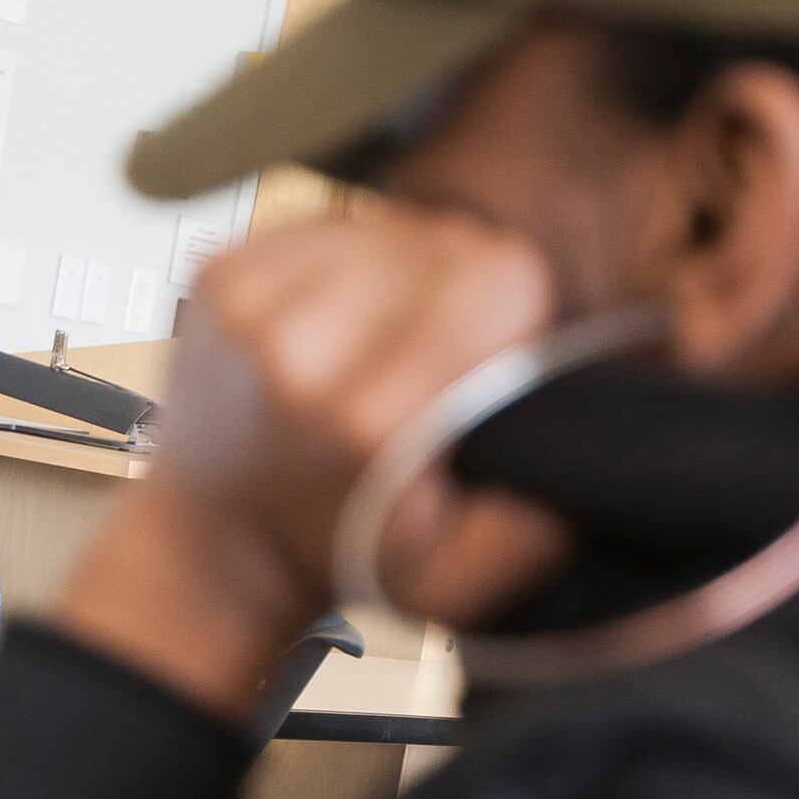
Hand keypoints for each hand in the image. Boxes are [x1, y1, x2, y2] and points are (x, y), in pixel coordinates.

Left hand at [51, 209, 572, 722]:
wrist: (216, 540)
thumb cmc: (343, 547)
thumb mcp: (450, 579)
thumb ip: (526, 530)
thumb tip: (582, 456)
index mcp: (371, 418)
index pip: (501, 275)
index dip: (518, 312)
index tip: (497, 359)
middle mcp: (300, 347)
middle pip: (451, 241)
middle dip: (465, 291)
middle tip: (439, 357)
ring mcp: (247, 301)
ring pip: (392, 222)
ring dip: (406, 270)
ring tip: (384, 339)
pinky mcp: (217, 269)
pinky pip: (330, 219)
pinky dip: (350, 258)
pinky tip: (338, 317)